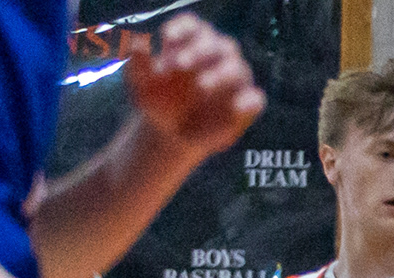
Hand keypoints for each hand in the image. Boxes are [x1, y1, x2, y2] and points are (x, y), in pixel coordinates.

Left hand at [121, 20, 265, 159]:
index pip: (194, 26)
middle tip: (181, 64)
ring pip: (238, 68)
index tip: (167, 37)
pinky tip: (236, 107)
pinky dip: (249, 101)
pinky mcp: (246, 105)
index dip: (183, 28)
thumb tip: (137, 42)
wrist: (172, 134)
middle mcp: (216, 58)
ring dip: (220, 74)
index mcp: (191, 44)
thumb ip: (139, 63)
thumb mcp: (141, 84)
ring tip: (201, 86)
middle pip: (219, 44)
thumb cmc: (158, 102)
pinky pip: (256, 98)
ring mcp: (234, 81)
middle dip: (200, 51)